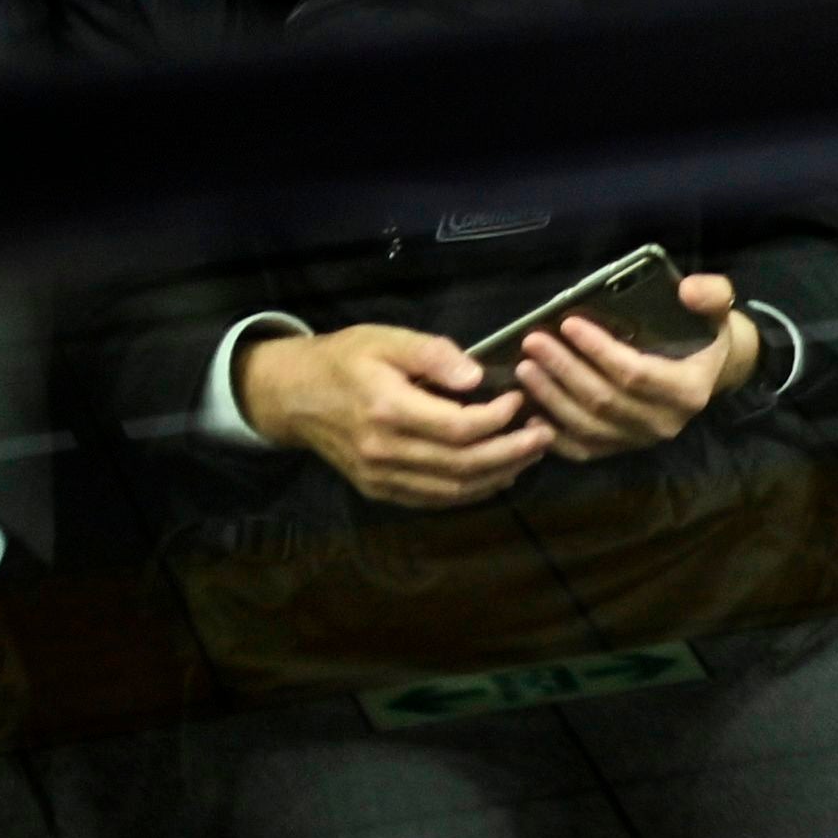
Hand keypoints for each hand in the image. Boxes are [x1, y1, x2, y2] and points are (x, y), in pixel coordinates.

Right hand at [242, 324, 552, 509]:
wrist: (292, 396)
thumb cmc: (344, 359)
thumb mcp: (386, 339)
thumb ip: (432, 354)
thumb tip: (476, 376)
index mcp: (387, 409)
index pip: (458, 428)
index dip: (498, 419)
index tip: (520, 399)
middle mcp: (384, 451)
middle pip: (462, 465)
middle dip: (513, 452)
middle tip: (546, 434)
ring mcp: (380, 476)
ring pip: (452, 489)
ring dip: (499, 475)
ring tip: (532, 453)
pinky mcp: (379, 490)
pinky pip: (433, 498)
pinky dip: (471, 491)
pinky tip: (498, 475)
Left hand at [510, 272, 757, 458]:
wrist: (710, 372)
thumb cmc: (706, 336)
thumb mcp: (719, 309)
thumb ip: (712, 295)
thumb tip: (688, 289)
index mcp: (689, 390)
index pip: (635, 373)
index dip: (598, 351)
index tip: (569, 323)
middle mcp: (665, 423)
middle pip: (603, 401)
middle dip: (564, 370)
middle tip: (533, 343)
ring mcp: (640, 441)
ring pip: (587, 425)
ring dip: (551, 398)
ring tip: (525, 368)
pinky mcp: (621, 449)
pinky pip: (582, 449)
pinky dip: (553, 434)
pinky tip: (530, 413)